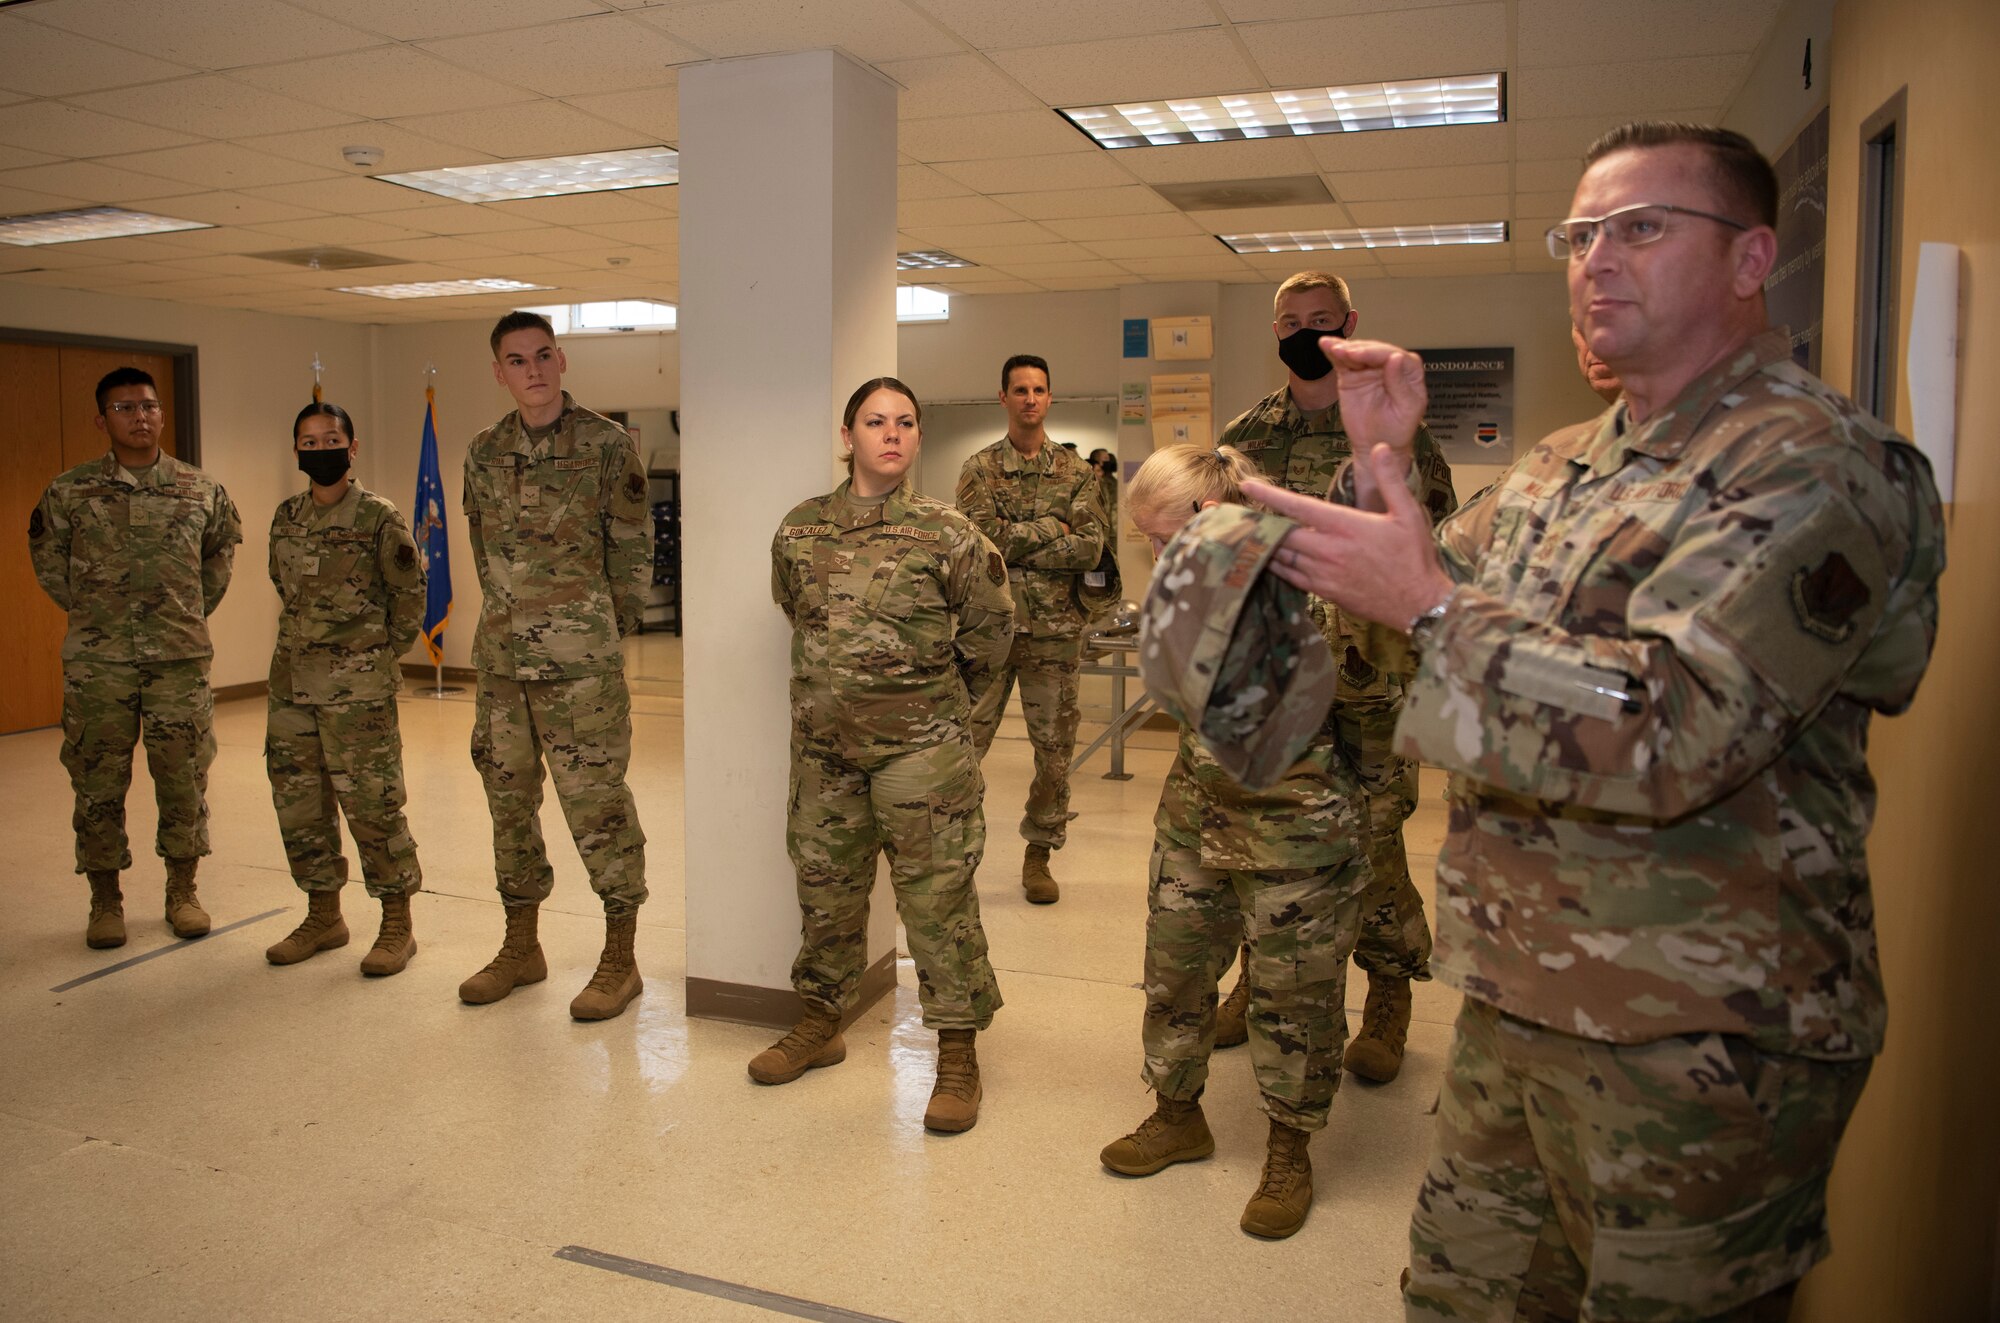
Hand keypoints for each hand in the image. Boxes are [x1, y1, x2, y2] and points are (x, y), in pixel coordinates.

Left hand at [1243, 446, 1454, 628]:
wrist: (1420, 604)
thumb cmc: (1414, 557)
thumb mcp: (1408, 513)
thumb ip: (1390, 479)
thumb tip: (1381, 447)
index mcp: (1345, 527)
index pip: (1299, 508)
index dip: (1269, 496)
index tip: (1245, 486)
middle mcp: (1328, 551)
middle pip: (1279, 534)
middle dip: (1250, 522)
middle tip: (1221, 512)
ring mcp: (1323, 574)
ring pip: (1279, 558)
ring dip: (1257, 545)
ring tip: (1233, 534)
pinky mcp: (1323, 592)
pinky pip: (1289, 576)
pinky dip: (1272, 566)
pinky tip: (1260, 559)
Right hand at [1322, 339, 1425, 508]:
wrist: (1375, 444)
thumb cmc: (1396, 429)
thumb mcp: (1406, 409)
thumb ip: (1400, 384)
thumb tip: (1396, 357)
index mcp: (1409, 372)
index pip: (1395, 356)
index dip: (1378, 353)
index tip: (1361, 356)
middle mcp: (1390, 365)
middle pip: (1375, 350)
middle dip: (1359, 349)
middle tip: (1344, 352)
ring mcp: (1369, 368)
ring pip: (1358, 352)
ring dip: (1344, 348)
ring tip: (1331, 347)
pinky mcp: (1352, 375)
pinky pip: (1342, 361)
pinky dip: (1333, 352)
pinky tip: (1325, 345)